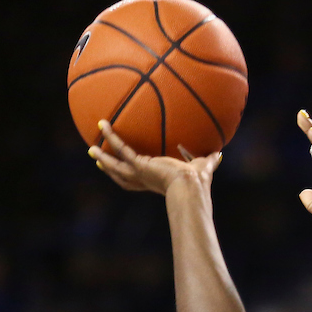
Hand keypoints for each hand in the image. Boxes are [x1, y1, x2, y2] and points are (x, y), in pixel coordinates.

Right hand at [89, 120, 220, 194]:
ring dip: (104, 157)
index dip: (133, 175)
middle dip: (111, 169)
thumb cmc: (199, 181)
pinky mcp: (138, 165)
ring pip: (116, 167)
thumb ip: (210, 160)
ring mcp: (140, 173)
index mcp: (157, 182)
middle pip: (123, 177)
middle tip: (99, 160)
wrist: (191, 187)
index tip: (129, 168)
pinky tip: (104, 124)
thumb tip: (220, 153)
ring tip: (91, 148)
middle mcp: (145, 180)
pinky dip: (111, 136)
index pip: (141, 180)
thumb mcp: (204, 166)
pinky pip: (121, 148)